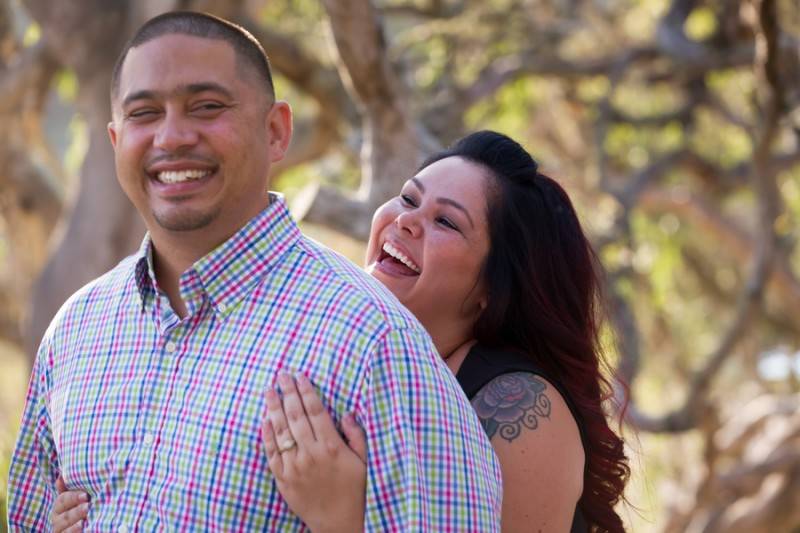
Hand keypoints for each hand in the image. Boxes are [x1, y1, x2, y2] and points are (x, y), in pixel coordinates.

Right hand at [51, 476, 87, 531]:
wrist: (79, 526)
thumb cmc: (77, 508)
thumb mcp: (73, 498)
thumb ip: (68, 489)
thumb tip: (61, 476)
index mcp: (59, 507)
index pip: (63, 500)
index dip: (73, 497)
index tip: (86, 495)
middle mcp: (56, 520)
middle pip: (65, 515)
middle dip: (77, 511)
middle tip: (88, 506)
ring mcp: (60, 530)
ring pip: (66, 528)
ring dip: (76, 524)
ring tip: (86, 519)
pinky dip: (75, 531)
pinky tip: (83, 528)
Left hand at [262, 372, 366, 532]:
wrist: (338, 523)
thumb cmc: (354, 490)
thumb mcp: (363, 461)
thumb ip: (356, 434)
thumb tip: (346, 412)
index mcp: (331, 446)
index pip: (315, 411)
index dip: (306, 391)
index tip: (300, 375)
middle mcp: (310, 453)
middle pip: (295, 415)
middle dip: (287, 392)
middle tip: (281, 374)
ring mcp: (294, 466)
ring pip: (280, 430)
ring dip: (273, 407)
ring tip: (268, 390)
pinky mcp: (283, 478)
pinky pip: (271, 452)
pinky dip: (267, 434)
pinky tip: (265, 419)